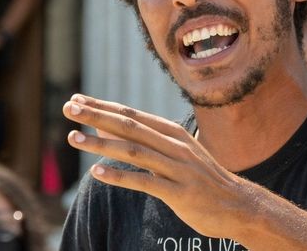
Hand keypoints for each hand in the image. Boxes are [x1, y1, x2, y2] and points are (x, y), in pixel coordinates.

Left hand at [63, 94, 251, 238]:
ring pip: (133, 151)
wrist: (238, 205)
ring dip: (101, 144)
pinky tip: (96, 172)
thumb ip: (148, 142)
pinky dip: (119, 176)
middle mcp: (174, 146)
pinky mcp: (179, 192)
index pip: (131, 115)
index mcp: (172, 133)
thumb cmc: (202, 179)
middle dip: (96, 116)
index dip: (102, 107)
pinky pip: (145, 182)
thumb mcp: (178, 153)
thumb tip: (111, 127)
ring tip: (73, 138)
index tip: (76, 100)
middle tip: (68, 109)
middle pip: (129, 126)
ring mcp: (178, 168)